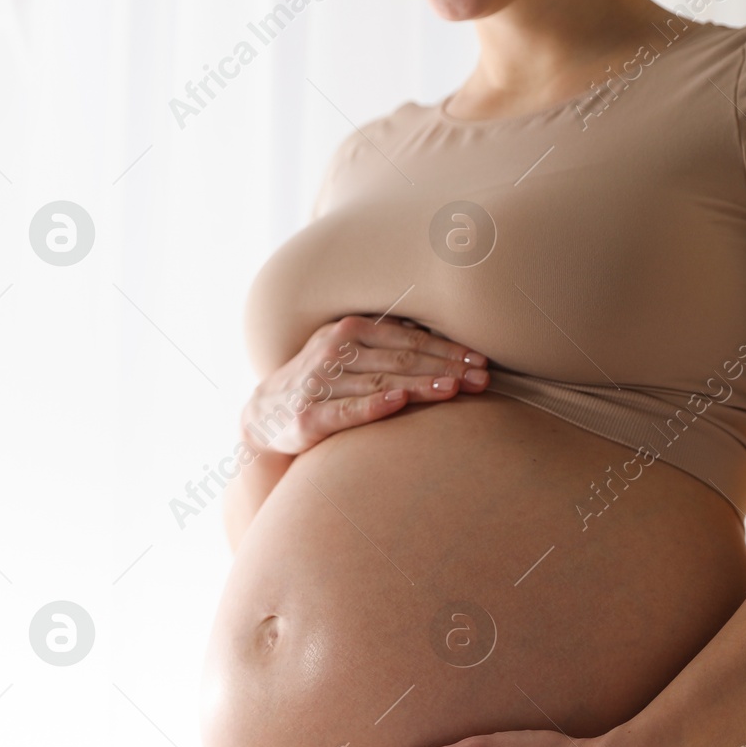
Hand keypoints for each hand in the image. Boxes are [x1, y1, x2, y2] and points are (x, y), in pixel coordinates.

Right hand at [241, 315, 489, 456]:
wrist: (263, 413)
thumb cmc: (320, 380)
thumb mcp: (345, 350)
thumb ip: (384, 342)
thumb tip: (434, 336)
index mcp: (348, 329)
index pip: (408, 339)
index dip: (447, 349)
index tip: (480, 360)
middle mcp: (334, 350)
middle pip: (401, 359)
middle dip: (446, 368)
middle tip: (482, 379)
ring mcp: (320, 382)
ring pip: (381, 383)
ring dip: (421, 386)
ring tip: (455, 389)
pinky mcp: (310, 416)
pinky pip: (347, 410)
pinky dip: (374, 405)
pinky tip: (399, 403)